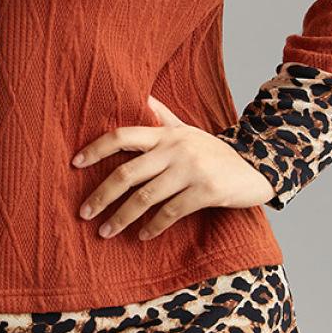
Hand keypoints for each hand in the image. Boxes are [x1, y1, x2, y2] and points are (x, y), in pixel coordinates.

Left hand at [72, 94, 277, 240]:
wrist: (256, 166)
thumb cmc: (213, 151)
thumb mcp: (188, 130)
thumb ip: (163, 116)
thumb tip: (142, 96)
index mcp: (166, 134)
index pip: (122, 136)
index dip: (96, 149)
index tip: (75, 163)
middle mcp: (174, 149)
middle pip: (127, 173)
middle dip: (101, 195)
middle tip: (84, 213)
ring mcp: (191, 170)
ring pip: (145, 197)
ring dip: (121, 218)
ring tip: (105, 232)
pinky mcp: (206, 191)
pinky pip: (171, 212)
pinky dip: (153, 226)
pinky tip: (142, 236)